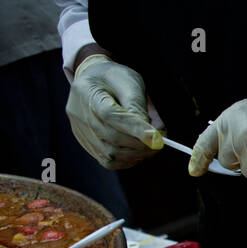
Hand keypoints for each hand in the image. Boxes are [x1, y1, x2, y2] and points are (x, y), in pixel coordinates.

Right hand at [66, 54, 161, 169]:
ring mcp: (80, 130)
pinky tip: (137, 151)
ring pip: (110, 154)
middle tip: (158, 142)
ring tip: (149, 146)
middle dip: (140, 144)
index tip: (158, 139)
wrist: (93, 79)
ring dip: (136, 154)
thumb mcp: (130, 82)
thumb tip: (153, 135)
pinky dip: (127, 160)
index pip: (110, 115)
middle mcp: (78, 113)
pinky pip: (108, 160)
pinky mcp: (86, 143)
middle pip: (111, 137)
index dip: (136, 129)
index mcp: (87, 91)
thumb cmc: (114, 78)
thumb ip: (139, 107)